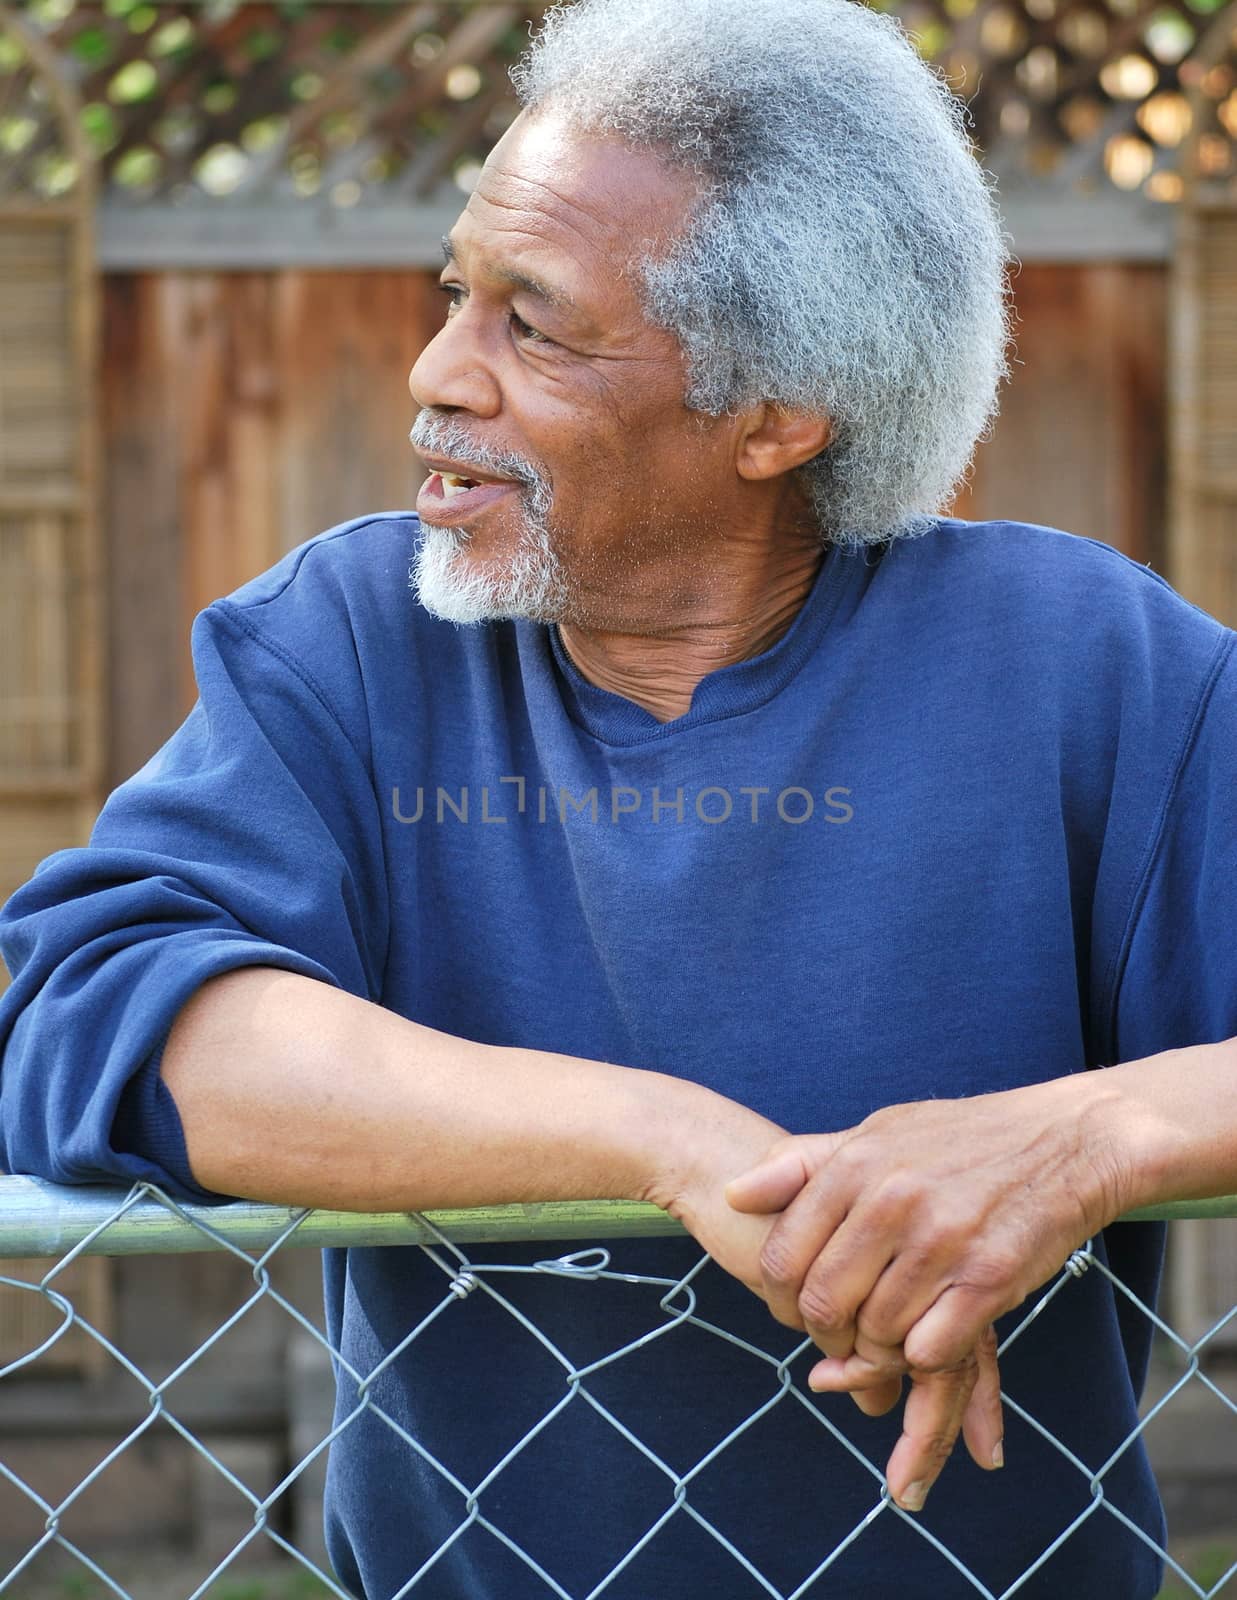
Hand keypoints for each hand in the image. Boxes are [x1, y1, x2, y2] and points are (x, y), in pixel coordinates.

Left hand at [723, 1077, 1130, 1510]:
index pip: (783, 1258)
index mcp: (856, 1166)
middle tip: (841, 1336)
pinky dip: (922, 1355)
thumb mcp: (877, 1133)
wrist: (1064, 1141)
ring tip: (888, 1333)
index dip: (780, 1298)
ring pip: (875, 1334)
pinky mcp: (988, 1279)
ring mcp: (942, 1241)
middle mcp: (892, 1202)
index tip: (797, 1308)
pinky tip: (931, 1334)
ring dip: (877, 1350)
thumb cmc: (962, 1140)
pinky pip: (929, 1349)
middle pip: (824, 1305)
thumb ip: (802, 1165)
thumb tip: (732, 1192)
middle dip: (825, 1335)